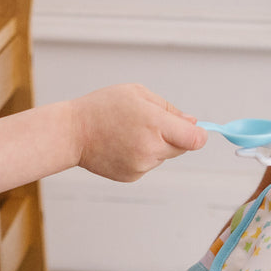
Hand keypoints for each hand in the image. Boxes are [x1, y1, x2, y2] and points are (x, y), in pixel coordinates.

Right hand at [71, 84, 206, 181]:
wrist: (71, 133)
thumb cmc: (101, 108)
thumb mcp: (137, 93)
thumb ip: (169, 109)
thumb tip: (192, 123)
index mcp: (155, 124)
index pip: (195, 139)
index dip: (199, 134)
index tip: (197, 130)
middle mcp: (151, 148)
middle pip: (182, 148)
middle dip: (175, 136)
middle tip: (150, 124)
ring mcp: (142, 165)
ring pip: (164, 156)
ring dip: (156, 146)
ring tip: (130, 133)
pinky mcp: (133, 176)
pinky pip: (149, 165)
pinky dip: (143, 156)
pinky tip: (123, 145)